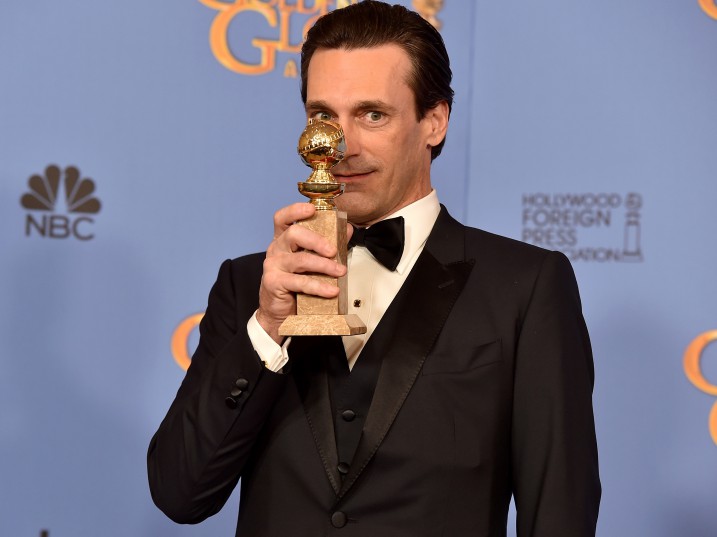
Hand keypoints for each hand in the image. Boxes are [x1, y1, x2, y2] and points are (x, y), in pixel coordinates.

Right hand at [256, 203, 351, 343]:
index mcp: (283, 240)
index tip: (312, 209)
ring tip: (341, 272)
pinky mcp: (274, 282)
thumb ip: (329, 245)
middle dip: (316, 240)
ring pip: (300, 260)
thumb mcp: (312, 262)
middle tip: (333, 251)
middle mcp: (276, 249)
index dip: (295, 210)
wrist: (279, 312)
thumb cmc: (295, 284)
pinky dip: (319, 287)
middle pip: (293, 234)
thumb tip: (348, 229)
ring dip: (324, 265)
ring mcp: (273, 265)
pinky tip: (332, 290)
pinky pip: (300, 282)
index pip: (283, 218)